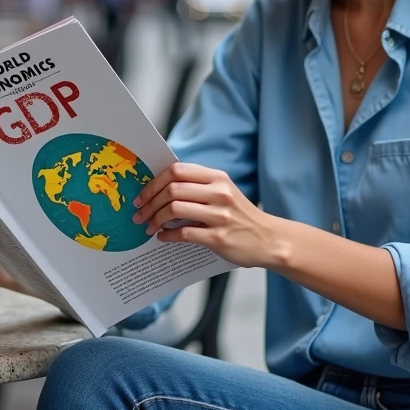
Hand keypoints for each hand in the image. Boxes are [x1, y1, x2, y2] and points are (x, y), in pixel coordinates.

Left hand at [132, 162, 275, 267]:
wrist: (269, 239)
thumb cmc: (240, 215)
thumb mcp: (223, 192)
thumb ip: (197, 186)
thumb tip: (159, 188)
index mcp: (217, 178)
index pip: (177, 171)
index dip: (154, 182)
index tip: (142, 195)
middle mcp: (219, 193)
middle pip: (172, 189)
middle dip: (150, 202)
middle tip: (139, 213)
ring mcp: (220, 215)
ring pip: (174, 209)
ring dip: (155, 218)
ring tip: (149, 225)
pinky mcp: (219, 237)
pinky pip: (183, 233)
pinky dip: (167, 235)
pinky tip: (162, 237)